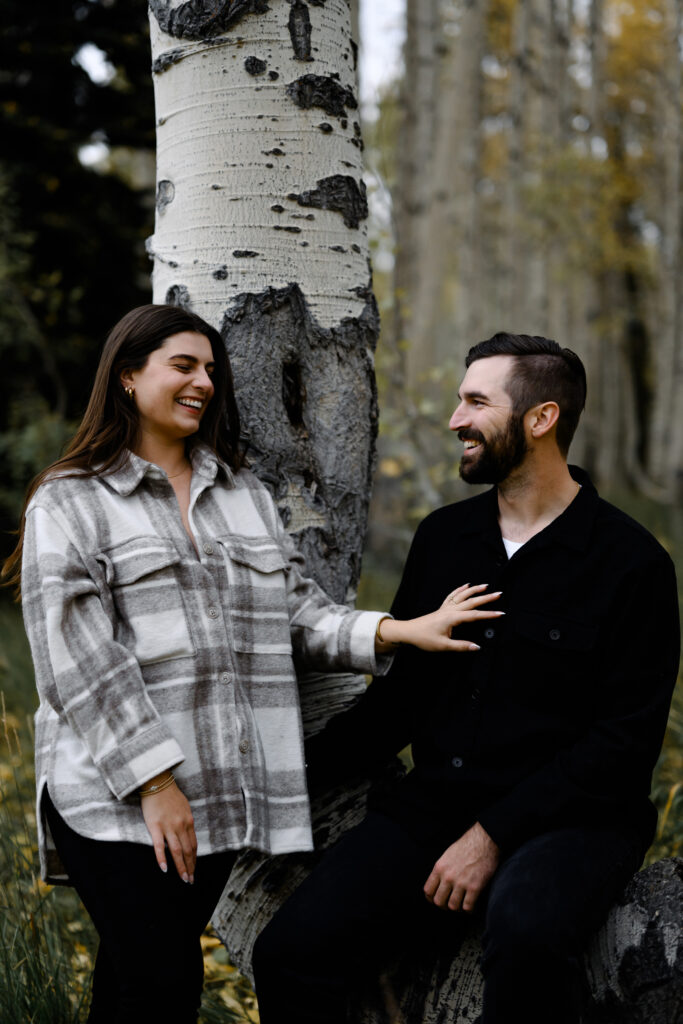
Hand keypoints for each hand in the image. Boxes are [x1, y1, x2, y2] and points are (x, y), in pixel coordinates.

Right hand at [140, 775, 196, 882]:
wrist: (157, 782)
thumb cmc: (170, 794)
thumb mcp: (184, 807)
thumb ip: (186, 822)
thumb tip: (188, 834)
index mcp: (188, 821)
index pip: (193, 845)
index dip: (194, 859)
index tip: (194, 870)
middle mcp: (181, 825)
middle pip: (188, 851)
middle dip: (190, 867)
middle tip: (190, 880)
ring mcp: (168, 826)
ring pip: (177, 851)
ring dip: (181, 867)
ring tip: (183, 879)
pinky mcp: (155, 826)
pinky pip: (159, 846)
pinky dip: (162, 858)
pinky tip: (164, 869)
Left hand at [378, 584, 502, 651]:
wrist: (408, 632)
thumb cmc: (424, 638)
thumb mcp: (443, 646)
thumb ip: (461, 646)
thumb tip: (476, 646)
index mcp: (452, 618)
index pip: (474, 615)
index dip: (489, 614)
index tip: (501, 613)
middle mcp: (450, 610)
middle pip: (471, 602)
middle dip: (486, 598)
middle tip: (499, 594)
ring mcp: (445, 608)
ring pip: (462, 596)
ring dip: (474, 590)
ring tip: (485, 586)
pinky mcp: (441, 608)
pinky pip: (453, 596)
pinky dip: (460, 590)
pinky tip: (466, 585)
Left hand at [424, 822, 499, 911]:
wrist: (484, 842)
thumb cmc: (466, 846)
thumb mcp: (447, 855)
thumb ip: (441, 870)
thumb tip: (438, 884)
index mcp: (439, 868)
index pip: (428, 890)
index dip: (431, 898)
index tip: (436, 900)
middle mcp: (448, 876)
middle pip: (439, 901)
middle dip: (443, 905)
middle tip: (449, 904)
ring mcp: (461, 883)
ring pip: (453, 906)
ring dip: (457, 908)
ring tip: (461, 904)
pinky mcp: (475, 887)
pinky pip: (468, 907)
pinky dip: (469, 909)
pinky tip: (471, 906)